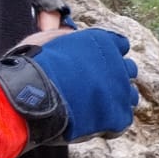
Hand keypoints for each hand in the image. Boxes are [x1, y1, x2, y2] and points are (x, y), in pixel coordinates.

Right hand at [23, 29, 138, 140]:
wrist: (29, 96)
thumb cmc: (33, 67)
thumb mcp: (47, 40)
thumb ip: (67, 37)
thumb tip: (73, 35)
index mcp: (104, 42)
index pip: (120, 45)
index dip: (106, 55)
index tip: (95, 63)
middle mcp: (118, 65)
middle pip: (127, 70)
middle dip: (114, 76)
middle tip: (94, 85)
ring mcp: (120, 92)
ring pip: (129, 95)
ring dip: (116, 99)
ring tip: (94, 105)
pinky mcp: (118, 117)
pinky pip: (123, 119)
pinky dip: (111, 122)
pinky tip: (94, 122)